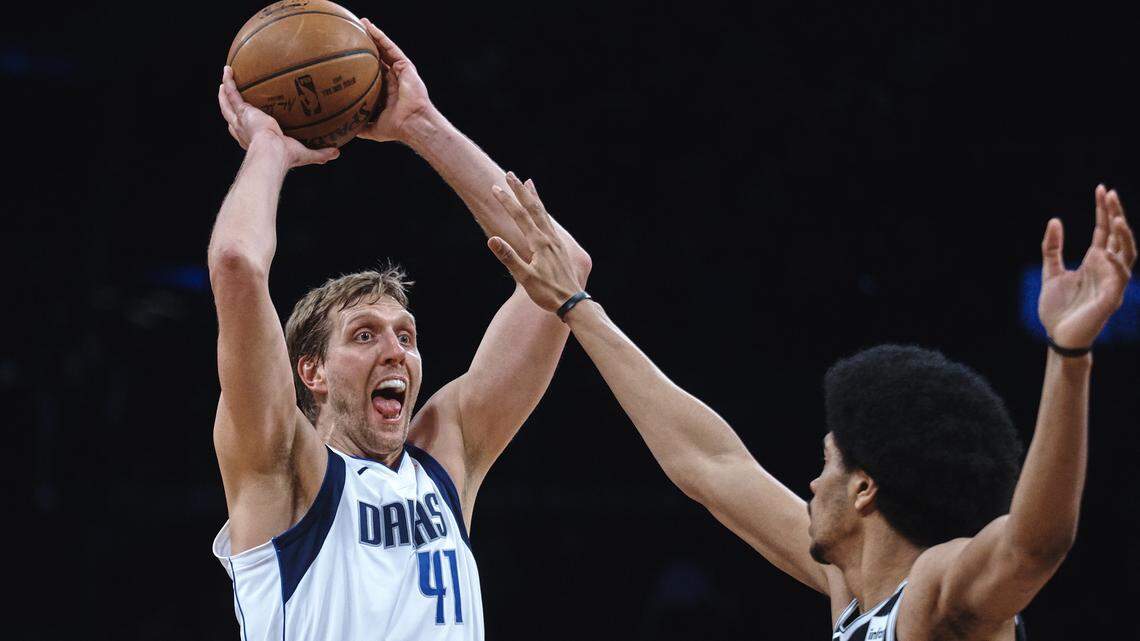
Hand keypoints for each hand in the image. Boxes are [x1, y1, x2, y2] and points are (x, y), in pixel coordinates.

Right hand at [217, 67, 337, 166]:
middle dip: (229, 106)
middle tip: (228, 95)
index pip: (245, 132)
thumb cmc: (285, 157)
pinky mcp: (243, 111)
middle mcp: (244, 130)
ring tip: (224, 81)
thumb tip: (337, 152)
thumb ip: (320, 153)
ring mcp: (241, 120)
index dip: (242, 126)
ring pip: (228, 104)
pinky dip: (229, 81)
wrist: (272, 153)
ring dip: (224, 92)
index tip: (245, 117)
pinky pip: (233, 92)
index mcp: (254, 139)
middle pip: (231, 116)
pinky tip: (228, 69)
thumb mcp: (304, 154)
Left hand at [356, 19, 433, 143]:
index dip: (361, 64)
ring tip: (361, 23)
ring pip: (384, 49)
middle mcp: (392, 79)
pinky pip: (391, 48)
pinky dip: (381, 37)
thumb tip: (344, 130)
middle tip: (352, 35)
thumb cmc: (396, 128)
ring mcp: (399, 71)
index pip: (372, 73)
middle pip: (377, 57)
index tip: (348, 57)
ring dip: (372, 35)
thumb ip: (360, 127)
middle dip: (366, 45)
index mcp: (385, 91)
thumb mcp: (372, 129)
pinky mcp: (405, 66)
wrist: (411, 123)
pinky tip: (370, 27)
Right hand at [488, 174, 585, 312]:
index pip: (520, 216)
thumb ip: (509, 258)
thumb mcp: (525, 278)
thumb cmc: (548, 293)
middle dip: (520, 190)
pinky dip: (543, 211)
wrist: (573, 302)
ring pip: (543, 212)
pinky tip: (541, 211)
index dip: (507, 201)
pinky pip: (549, 222)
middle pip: (533, 208)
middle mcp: (549, 238)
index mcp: (540, 243)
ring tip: (528, 182)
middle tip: (510, 174)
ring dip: (533, 197)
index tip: (495, 188)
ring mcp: (556, 242)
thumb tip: (492, 240)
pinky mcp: (560, 247)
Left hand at [1039, 185, 1135, 347]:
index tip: (1102, 189)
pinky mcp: (1111, 298)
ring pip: (1127, 253)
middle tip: (1110, 193)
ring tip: (1116, 217)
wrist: (1058, 336)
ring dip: (1124, 236)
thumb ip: (1052, 248)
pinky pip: (1120, 277)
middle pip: (1118, 236)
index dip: (1104, 210)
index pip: (1104, 231)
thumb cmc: (1057, 308)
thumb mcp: (1050, 272)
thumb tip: (1055, 220)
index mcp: (1094, 261)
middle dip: (1116, 215)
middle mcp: (1107, 268)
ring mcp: (1112, 282)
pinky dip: (1117, 263)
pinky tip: (1108, 251)